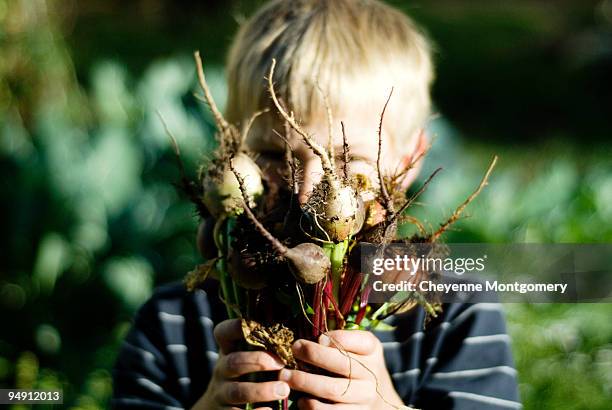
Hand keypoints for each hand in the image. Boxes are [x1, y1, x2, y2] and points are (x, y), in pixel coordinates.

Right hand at [191, 319, 289, 409]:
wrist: (219, 407)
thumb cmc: (244, 375)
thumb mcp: (246, 357)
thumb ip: (263, 345)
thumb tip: (303, 333)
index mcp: (227, 351)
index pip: (223, 333)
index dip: (235, 326)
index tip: (256, 324)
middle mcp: (222, 370)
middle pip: (234, 362)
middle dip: (258, 361)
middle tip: (281, 363)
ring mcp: (222, 393)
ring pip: (238, 391)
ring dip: (262, 390)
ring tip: (284, 390)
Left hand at [278, 330, 403, 408]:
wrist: (380, 400)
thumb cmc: (358, 367)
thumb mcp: (357, 348)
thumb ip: (340, 341)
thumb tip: (314, 340)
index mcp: (373, 351)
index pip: (359, 341)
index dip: (337, 339)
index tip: (318, 338)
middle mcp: (373, 374)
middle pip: (341, 364)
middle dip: (313, 355)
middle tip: (294, 350)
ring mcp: (366, 397)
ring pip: (332, 389)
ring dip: (304, 382)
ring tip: (286, 376)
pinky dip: (312, 405)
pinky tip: (302, 400)